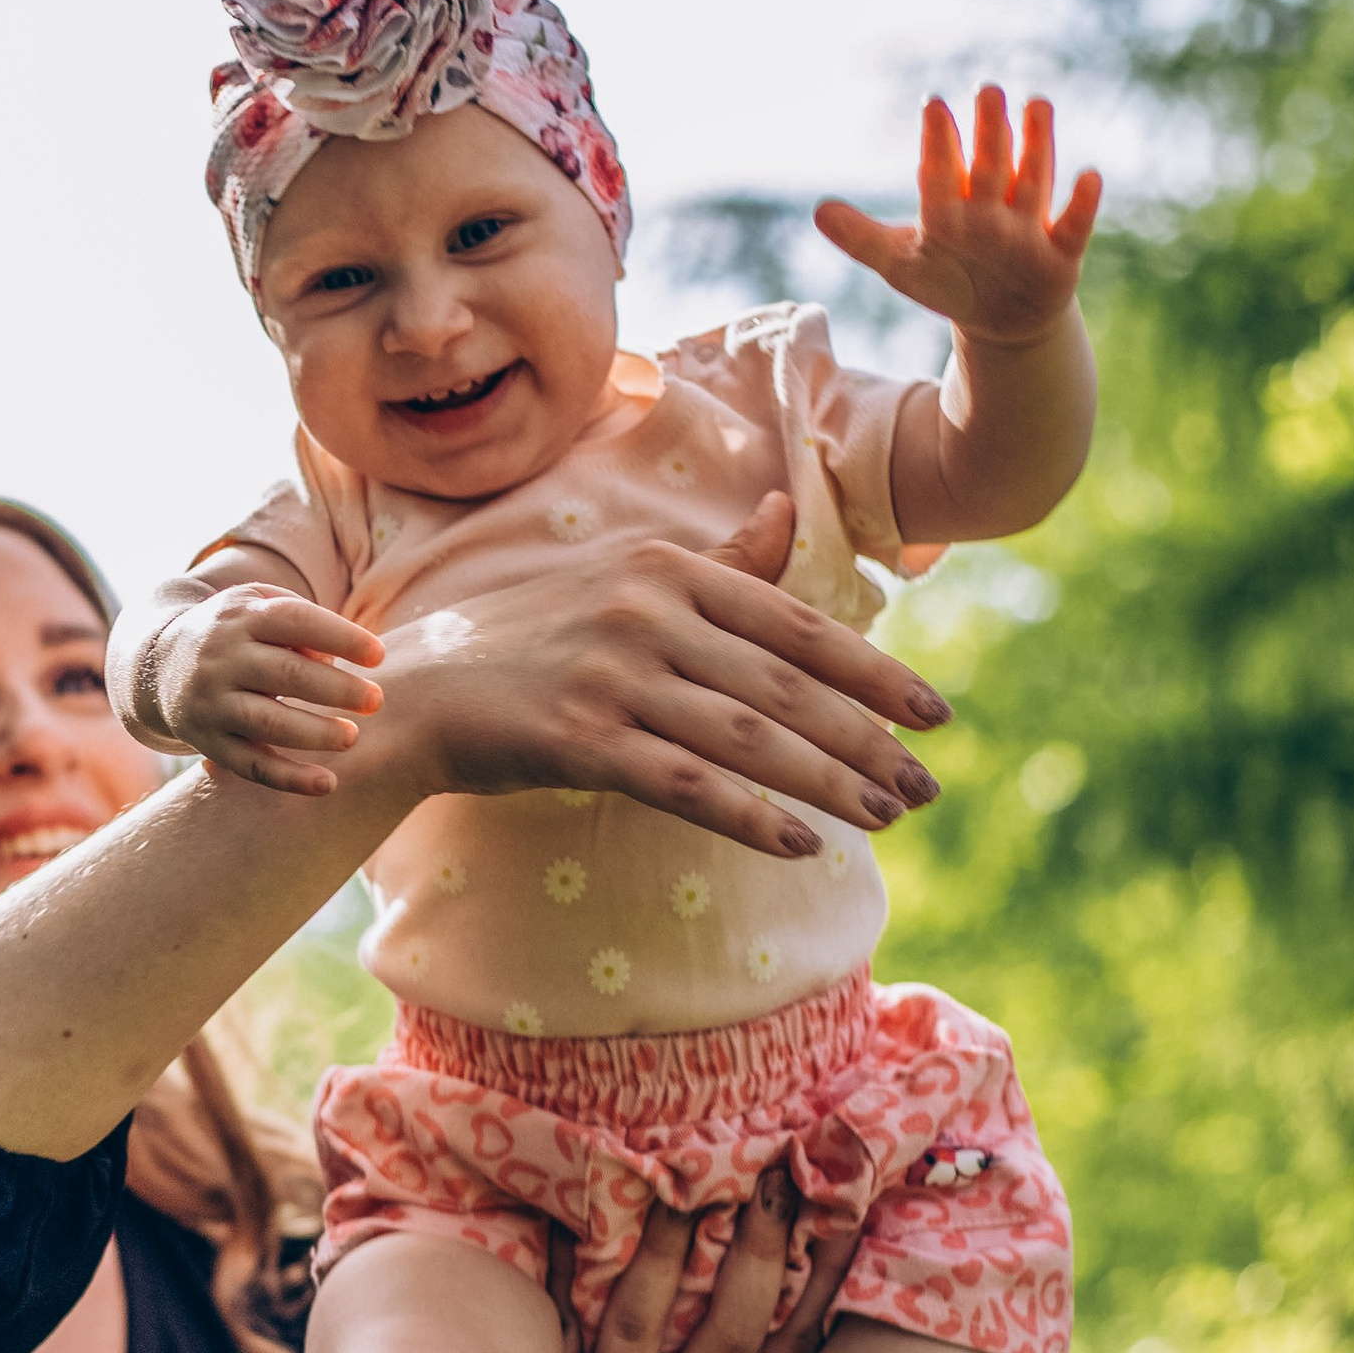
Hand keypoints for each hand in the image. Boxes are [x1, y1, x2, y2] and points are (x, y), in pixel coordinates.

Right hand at [137, 583, 385, 796]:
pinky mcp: (207, 743)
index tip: (379, 656)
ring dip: (316, 734)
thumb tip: (334, 658)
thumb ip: (300, 622)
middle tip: (376, 700)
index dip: (342, 637)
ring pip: (267, 723)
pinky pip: (251, 766)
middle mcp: (221, 658)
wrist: (157, 665)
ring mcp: (211, 703)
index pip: (295, 621)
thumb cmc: (234, 633)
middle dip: (338, 689)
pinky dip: (290, 779)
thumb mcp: (258, 608)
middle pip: (286, 674)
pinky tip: (327, 785)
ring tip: (352, 736)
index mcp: (240, 617)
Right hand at [362, 515, 948, 856]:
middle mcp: (646, 614)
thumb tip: (787, 507)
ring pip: (748, 739)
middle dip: (868, 741)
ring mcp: (612, 677)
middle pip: (785, 687)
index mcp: (667, 567)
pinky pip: (689, 785)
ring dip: (829, 785)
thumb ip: (716, 559)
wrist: (418, 691)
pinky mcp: (580, 740)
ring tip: (887, 817)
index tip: (935, 713)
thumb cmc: (532, 637)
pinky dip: (754, 818)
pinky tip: (805, 845)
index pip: (795, 623)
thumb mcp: (623, 577)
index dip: (873, 672)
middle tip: (928, 786)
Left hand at [817, 86, 1100, 351]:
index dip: (938, 142)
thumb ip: (862, 238)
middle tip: (987, 89)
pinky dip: (1082, 203)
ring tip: (1037, 103)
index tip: (933, 105)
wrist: (999, 317)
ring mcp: (1026, 227)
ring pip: (1031, 181)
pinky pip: (1072, 225)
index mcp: (950, 206)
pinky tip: (1090, 175)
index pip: (940, 172)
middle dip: (989, 131)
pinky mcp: (1060, 254)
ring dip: (1036, 145)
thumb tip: (819, 210)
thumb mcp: (900, 265)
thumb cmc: (948, 279)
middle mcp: (991, 206)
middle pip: (989, 165)